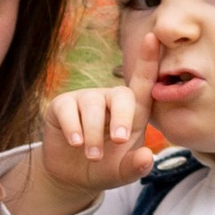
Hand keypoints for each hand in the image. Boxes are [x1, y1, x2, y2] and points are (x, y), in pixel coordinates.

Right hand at [4, 74, 155, 214]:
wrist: (73, 177)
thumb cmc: (106, 167)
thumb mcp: (123, 172)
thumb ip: (136, 167)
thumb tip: (146, 157)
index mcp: (132, 111)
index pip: (143, 83)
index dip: (148, 60)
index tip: (153, 37)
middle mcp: (109, 100)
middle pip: (120, 95)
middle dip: (121, 117)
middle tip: (118, 141)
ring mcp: (84, 100)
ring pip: (92, 106)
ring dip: (93, 133)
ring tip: (92, 156)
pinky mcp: (61, 106)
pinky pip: (67, 109)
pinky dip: (72, 127)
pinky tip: (75, 143)